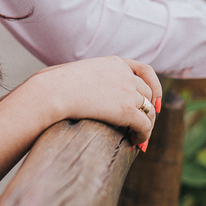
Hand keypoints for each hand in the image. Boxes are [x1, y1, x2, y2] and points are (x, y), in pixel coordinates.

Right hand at [28, 56, 160, 145]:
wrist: (52, 92)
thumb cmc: (52, 85)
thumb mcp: (73, 72)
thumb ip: (82, 77)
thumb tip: (64, 85)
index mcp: (114, 62)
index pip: (144, 70)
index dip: (153, 85)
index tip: (154, 100)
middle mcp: (124, 74)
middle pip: (147, 92)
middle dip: (149, 109)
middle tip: (144, 125)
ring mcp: (127, 91)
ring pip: (149, 110)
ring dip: (147, 125)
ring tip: (140, 138)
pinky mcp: (126, 110)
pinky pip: (144, 125)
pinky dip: (145, 135)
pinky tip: (138, 143)